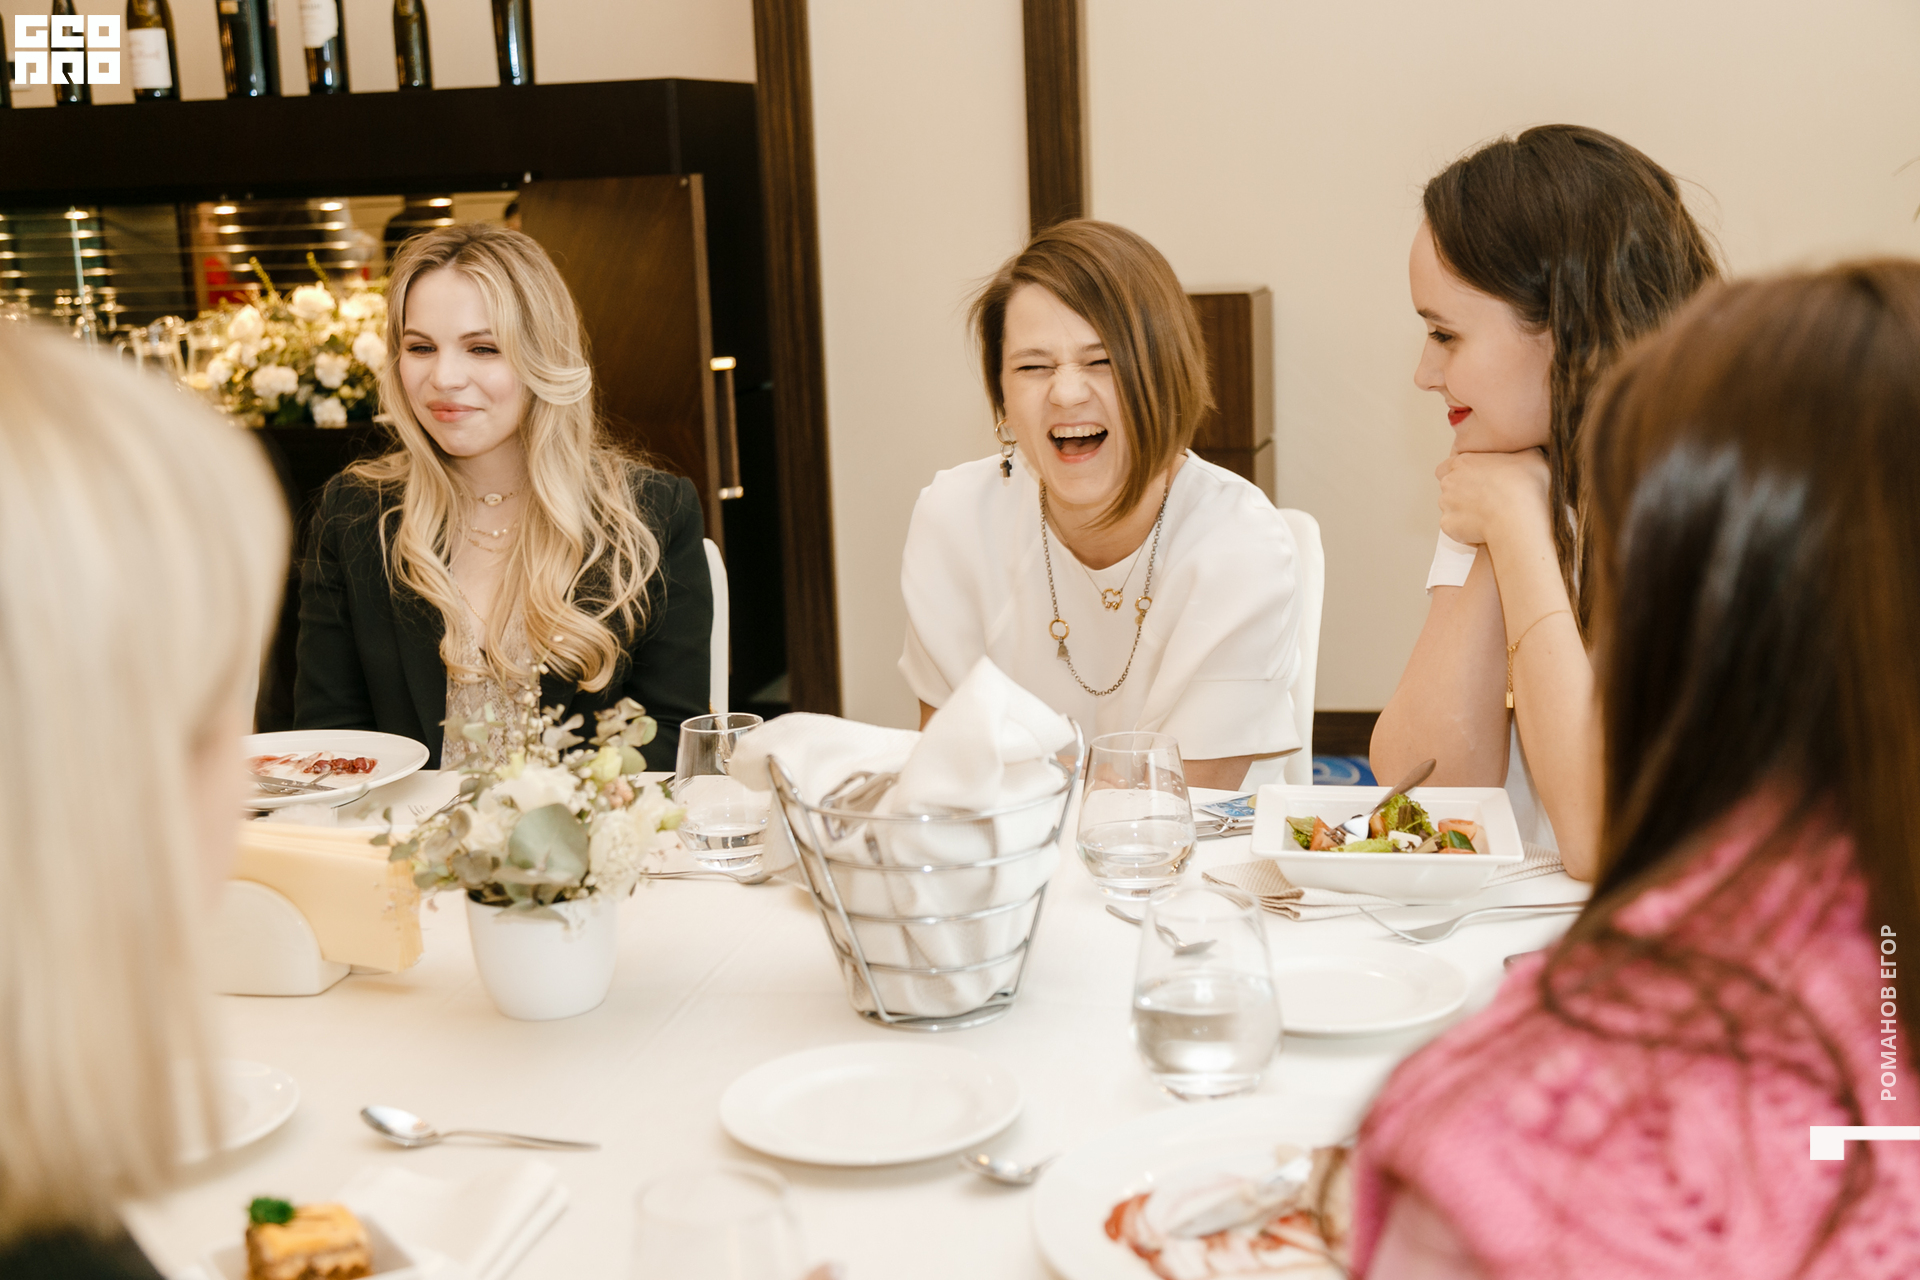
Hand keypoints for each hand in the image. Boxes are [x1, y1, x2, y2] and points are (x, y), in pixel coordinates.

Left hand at [1435, 448, 1550, 548]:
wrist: (1519, 517)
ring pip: (1452, 508)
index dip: (1462, 473)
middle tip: (1486, 499)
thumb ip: (1519, 452)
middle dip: (1463, 493)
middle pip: (1450, 487)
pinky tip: (1486, 529)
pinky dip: (1466, 530)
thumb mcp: (1531, 456)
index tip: (1478, 480)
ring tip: (1490, 516)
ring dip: (1465, 511)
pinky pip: (1455, 528)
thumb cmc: (1525, 485)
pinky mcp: (1448, 526)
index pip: (1448, 465)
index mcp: (1464, 462)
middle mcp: (1449, 481)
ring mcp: (1446, 505)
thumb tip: (1524, 453)